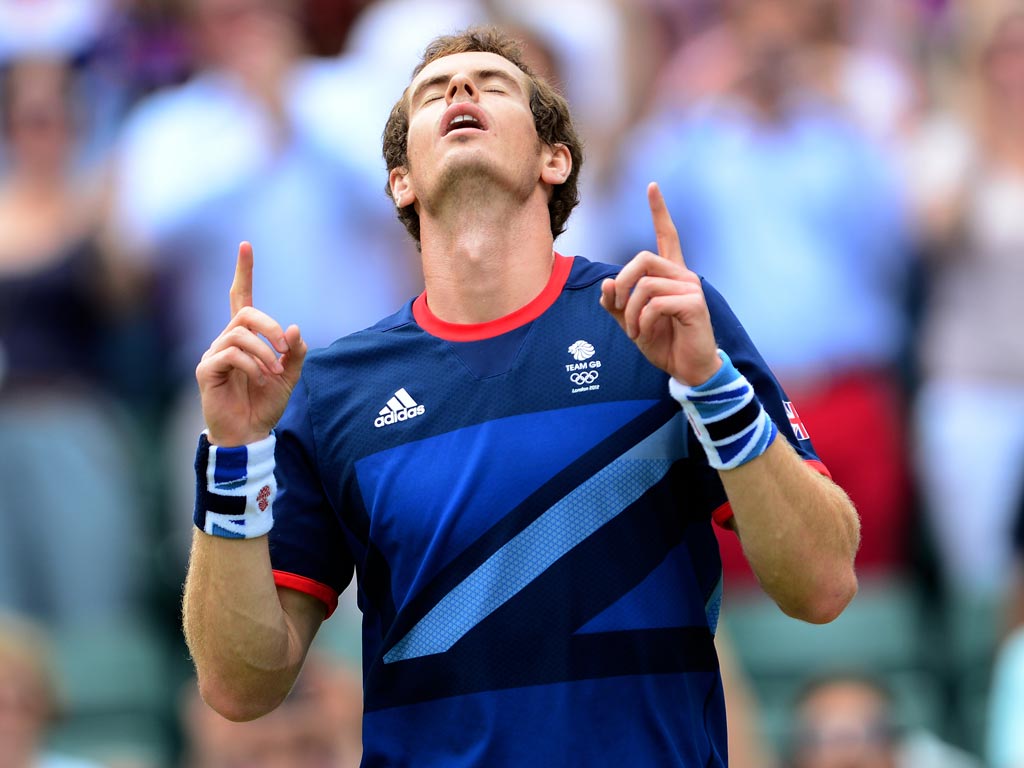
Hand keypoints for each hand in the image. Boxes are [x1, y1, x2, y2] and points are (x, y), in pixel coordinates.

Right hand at [196, 242, 306, 445]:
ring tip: (273, 373)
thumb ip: (295, 353)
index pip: (239, 296)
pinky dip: (252, 364)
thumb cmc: (266, 403)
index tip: (245, 245)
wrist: (249, 433)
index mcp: (245, 337)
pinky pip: (230, 354)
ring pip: (239, 334)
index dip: (243, 272)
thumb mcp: (290, 376)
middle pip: (245, 313)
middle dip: (270, 326)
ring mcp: (214, 354)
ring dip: (264, 352)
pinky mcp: (206, 370)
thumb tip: (294, 328)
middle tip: (285, 347)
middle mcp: (226, 340)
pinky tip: (261, 379)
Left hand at [599, 182, 720, 385]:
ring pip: (644, 285)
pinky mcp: (694, 304)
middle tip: (618, 310)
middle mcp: (683, 275)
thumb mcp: (631, 323)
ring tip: (633, 331)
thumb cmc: (663, 343)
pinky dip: (641, 322)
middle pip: (642, 259)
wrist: (687, 369)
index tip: (652, 186)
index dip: (659, 211)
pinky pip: (655, 304)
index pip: (667, 235)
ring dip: (629, 312)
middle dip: (622, 284)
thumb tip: (606, 283)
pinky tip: (645, 334)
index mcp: (670, 275)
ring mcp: (691, 287)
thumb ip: (616, 304)